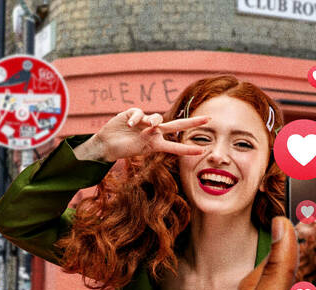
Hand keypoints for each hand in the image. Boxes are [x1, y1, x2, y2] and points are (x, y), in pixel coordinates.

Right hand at [73, 108, 209, 161]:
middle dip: (193, 122)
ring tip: (147, 128)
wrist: (106, 144)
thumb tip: (158, 125)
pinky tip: (130, 125)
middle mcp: (154, 132)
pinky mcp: (133, 114)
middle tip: (208, 119)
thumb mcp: (142, 149)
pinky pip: (139, 113)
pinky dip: (136, 119)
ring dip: (153, 121)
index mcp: (156, 143)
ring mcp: (145, 122)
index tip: (202, 151)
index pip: (175, 146)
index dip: (187, 149)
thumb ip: (153, 139)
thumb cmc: (124, 149)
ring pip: (156, 117)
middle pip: (177, 125)